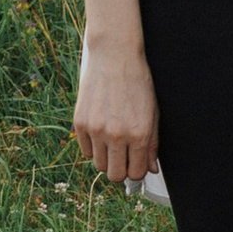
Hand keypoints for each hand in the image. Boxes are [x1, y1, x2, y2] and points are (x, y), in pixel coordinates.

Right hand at [74, 39, 158, 186]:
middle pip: (115, 175)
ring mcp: (96, 129)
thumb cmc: (138, 82)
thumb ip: (152, 144)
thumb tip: (151, 169)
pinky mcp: (80, 122)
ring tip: (112, 141)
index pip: (135, 173)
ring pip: (98, 165)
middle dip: (120, 170)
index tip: (135, 164)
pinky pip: (85, 150)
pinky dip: (93, 146)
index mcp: (139, 134)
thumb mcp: (153, 113)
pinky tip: (100, 130)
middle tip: (123, 158)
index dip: (136, 171)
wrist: (114, 56)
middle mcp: (117, 135)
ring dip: (106, 158)